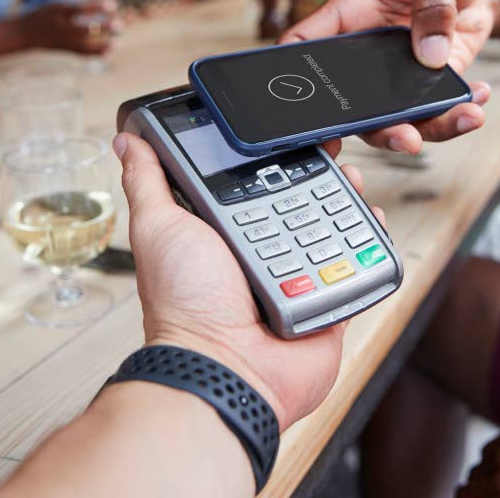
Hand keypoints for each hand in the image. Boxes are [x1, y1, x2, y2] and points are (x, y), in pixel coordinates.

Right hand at [19, 0, 117, 56]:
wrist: (24, 33)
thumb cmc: (44, 14)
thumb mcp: (57, 5)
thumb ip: (77, 4)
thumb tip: (101, 4)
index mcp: (59, 12)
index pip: (81, 9)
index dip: (97, 6)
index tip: (114, 4)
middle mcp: (61, 28)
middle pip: (86, 29)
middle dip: (104, 28)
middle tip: (120, 25)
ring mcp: (63, 41)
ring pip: (86, 46)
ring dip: (103, 44)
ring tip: (119, 41)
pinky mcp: (65, 50)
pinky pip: (83, 53)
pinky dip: (97, 53)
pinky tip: (111, 49)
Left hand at [113, 133, 382, 429]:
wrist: (225, 367)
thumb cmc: (184, 306)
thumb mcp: (158, 227)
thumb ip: (148, 181)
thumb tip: (128, 142)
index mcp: (221, 233)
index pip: (251, 182)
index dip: (271, 157)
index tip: (288, 132)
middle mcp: (258, 253)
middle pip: (297, 199)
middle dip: (316, 172)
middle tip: (329, 149)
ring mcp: (295, 278)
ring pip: (330, 227)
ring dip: (345, 199)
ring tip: (351, 177)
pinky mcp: (325, 302)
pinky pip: (354, 266)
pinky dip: (366, 242)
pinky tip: (370, 218)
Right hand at [281, 0, 492, 152]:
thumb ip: (434, 0)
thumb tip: (430, 51)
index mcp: (349, 15)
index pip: (304, 45)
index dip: (293, 77)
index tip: (303, 110)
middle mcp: (364, 54)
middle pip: (349, 103)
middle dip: (374, 128)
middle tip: (403, 138)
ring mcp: (393, 78)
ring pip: (392, 120)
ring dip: (425, 130)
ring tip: (462, 119)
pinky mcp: (424, 90)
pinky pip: (432, 115)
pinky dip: (456, 116)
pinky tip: (476, 103)